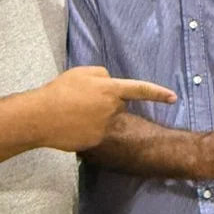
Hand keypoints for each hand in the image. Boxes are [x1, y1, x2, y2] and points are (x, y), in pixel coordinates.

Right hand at [35, 66, 176, 151]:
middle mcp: (112, 109)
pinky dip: (86, 128)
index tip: (173, 97)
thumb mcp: (83, 72)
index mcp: (111, 89)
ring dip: (94, 115)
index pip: (140, 90)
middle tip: (81, 99)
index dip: (158, 93)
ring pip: (105, 119)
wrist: (40, 116)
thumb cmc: (60, 91)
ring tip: (72, 112)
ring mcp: (104, 127)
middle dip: (105, 101)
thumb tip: (111, 83)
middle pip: (117, 104)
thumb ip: (103, 75)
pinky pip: (95, 132)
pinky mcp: (96, 141)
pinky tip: (71, 125)